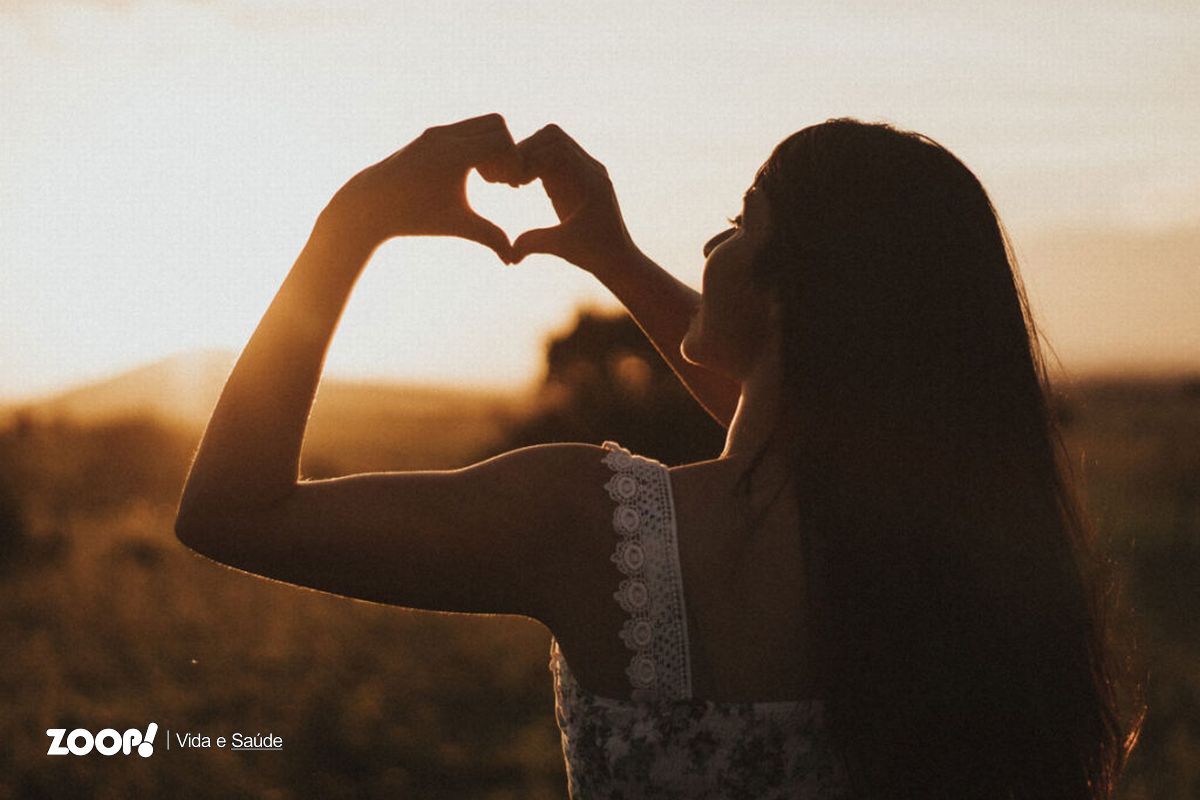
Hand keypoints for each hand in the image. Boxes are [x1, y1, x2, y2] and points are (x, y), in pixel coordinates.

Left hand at [322, 114, 521, 261]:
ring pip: (481, 123)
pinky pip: (465, 129)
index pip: (502, 141)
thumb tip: (513, 261)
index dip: (514, 162)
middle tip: (500, 180)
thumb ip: (489, 237)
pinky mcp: (430, 135)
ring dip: (491, 146)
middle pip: (497, 124)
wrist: (370, 205)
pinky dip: (475, 145)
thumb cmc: (414, 217)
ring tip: (486, 178)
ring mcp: (436, 132)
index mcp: (454, 155)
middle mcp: (445, 136)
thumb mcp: (456, 226)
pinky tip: (470, 173)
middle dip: (506, 150)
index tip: (509, 187)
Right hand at [510, 124, 639, 275]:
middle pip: (552, 135)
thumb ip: (535, 244)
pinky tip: (524, 184)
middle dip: (525, 152)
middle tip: (510, 179)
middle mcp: (591, 169)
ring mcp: (586, 170)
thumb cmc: (595, 254)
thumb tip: (509, 254)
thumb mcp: (563, 248)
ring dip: (530, 155)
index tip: (513, 184)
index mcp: (589, 181)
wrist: (619, 258)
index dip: (528, 160)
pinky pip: (555, 154)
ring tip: (516, 181)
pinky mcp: (579, 176)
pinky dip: (536, 162)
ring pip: (553, 141)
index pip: (554, 148)